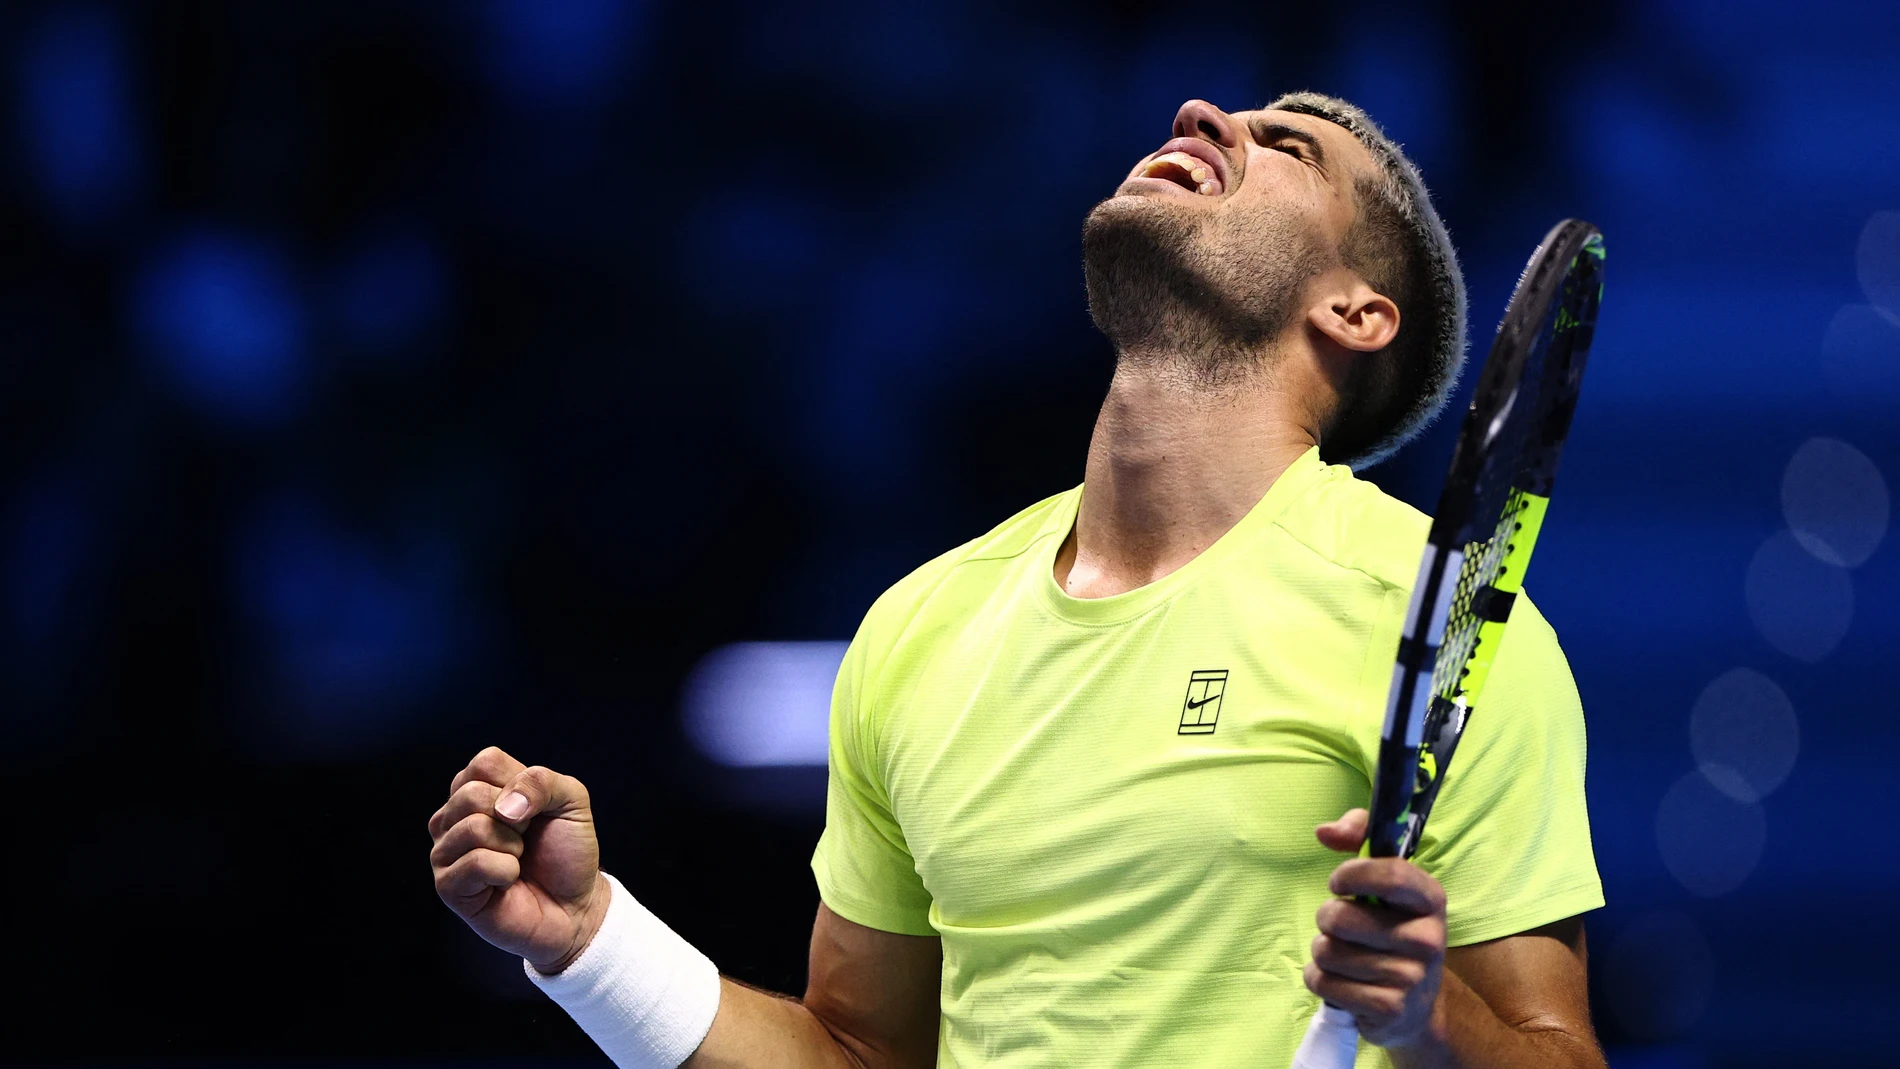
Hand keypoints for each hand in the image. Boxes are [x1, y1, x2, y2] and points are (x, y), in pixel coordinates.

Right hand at [429, 746, 608, 973]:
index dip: (521, 784)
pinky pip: (475, 863)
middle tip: (526, 839)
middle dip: (517, 818)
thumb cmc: (566, 850)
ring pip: (473, 827)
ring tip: (517, 860)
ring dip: (512, 846)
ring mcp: (445, 851)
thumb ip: (542, 781)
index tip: (534, 810)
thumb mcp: (571, 801)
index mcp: (476, 788)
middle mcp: (453, 817)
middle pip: (472, 794)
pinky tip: (508, 881)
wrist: (574, 904)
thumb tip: (505, 804)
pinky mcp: (447, 886)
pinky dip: (505, 871)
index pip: (484, 762)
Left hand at [1304, 808, 1447, 1049]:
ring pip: (1326, 951)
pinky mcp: (1388, 1008)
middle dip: (1327, 919)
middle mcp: (1428, 938)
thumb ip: (1359, 838)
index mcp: (1430, 899)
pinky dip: (1320, 980)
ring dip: (1323, 952)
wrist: (1416, 1007)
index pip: (1390, 873)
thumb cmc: (1391, 930)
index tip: (1337, 883)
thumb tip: (1323, 831)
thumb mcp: (1386, 883)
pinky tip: (1343, 983)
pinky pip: (1323, 983)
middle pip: (1339, 917)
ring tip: (1345, 956)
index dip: (1351, 874)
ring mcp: (1410, 976)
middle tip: (1341, 927)